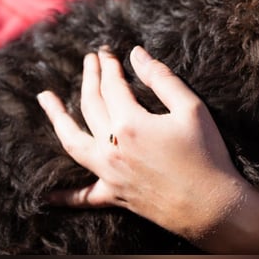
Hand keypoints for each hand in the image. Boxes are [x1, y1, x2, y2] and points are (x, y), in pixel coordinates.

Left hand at [36, 46, 258, 252]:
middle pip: (91, 105)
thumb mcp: (191, 108)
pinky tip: (47, 193)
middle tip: (89, 60)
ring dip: (57, 118)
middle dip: (89, 78)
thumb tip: (137, 55)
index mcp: (130, 123)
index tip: (107, 51)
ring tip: (45, 99)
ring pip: (73, 142)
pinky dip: (64, 195)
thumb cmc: (206, 155)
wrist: (212, 207)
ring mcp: (109, 174)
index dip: (109, 65)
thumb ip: (162, 79)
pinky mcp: (114, 196)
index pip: (112, 85)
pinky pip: (82, 197)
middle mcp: (112, 147)